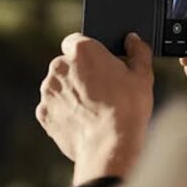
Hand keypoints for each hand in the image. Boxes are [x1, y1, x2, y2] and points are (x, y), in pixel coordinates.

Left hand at [37, 32, 153, 185]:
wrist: (110, 146)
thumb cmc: (128, 108)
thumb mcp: (143, 75)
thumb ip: (138, 51)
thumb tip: (134, 40)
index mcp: (82, 51)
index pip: (77, 40)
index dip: (90, 52)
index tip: (101, 64)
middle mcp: (59, 67)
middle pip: (67, 63)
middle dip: (80, 73)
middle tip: (102, 89)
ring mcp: (48, 91)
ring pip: (58, 86)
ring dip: (71, 92)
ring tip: (94, 108)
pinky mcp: (44, 113)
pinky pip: (53, 107)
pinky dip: (64, 112)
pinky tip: (83, 121)